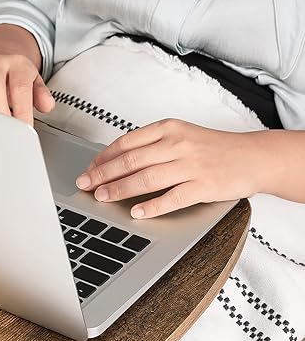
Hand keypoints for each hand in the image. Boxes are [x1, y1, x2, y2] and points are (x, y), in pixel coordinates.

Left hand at [75, 119, 268, 217]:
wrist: (255, 157)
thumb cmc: (214, 149)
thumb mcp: (181, 136)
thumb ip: (152, 145)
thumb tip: (116, 161)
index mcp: (169, 129)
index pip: (126, 142)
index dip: (103, 158)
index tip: (89, 169)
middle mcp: (177, 144)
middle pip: (130, 160)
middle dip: (102, 174)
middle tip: (85, 185)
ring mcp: (190, 165)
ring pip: (146, 178)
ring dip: (119, 189)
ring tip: (102, 198)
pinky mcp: (203, 186)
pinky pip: (172, 198)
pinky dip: (152, 206)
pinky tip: (136, 212)